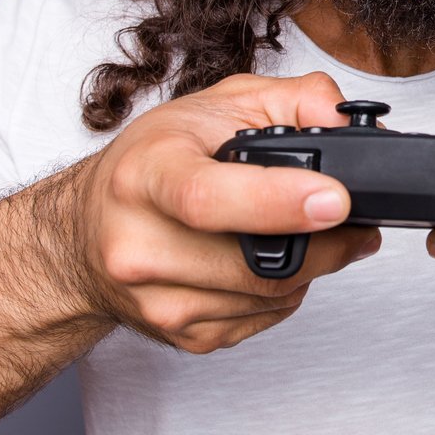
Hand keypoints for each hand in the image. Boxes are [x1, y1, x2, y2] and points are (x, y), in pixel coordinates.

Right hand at [71, 72, 378, 352]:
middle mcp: (139, 245)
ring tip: (303, 232)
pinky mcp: (182, 335)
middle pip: (256, 263)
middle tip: (349, 217)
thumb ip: (289, 98)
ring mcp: (158, 300)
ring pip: (271, 297)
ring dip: (310, 267)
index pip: (207, 197)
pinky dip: (284, 292)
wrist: (85, 232)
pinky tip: (266, 260)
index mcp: (145, 175)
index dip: (278, 201)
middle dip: (325, 242)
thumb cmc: (149, 164)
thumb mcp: (213, 107)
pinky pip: (263, 320)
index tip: (335, 200)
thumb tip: (342, 119)